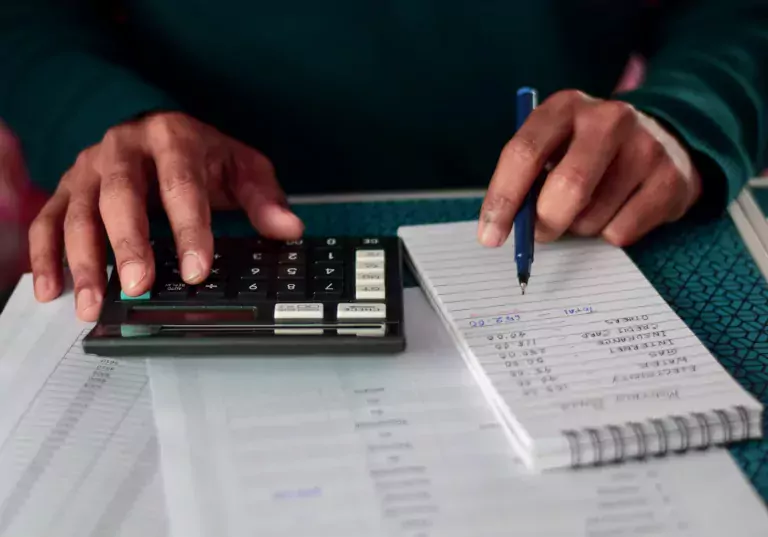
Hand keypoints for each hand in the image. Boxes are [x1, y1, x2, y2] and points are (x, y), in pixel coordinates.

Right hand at [29, 111, 303, 320]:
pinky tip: (52, 289)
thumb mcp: (241, 166)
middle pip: (120, 196)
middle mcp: (124, 150)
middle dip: (128, 244)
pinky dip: (45, 256)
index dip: (189, 229)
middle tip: (138, 286)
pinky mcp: (68, 188)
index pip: (181, 185)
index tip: (196, 268)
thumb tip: (288, 229)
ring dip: (83, 261)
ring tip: (92, 305)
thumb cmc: (201, 153)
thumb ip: (264, 198)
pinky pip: (48, 220)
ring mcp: (90, 169)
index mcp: (172, 139)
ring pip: (78, 213)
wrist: (157, 128)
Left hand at [478, 90, 701, 247]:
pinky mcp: (671, 179)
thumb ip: (527, 181)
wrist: (664, 140)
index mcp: (565, 107)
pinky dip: (609, 234)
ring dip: (579, 228)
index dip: (503, 199)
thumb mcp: (553, 149)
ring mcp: (646, 146)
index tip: (490, 236)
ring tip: (590, 208)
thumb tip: (503, 228)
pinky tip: (619, 210)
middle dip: (545, 223)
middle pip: (566, 187)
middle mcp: (608, 118)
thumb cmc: (587, 153)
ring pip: (592, 217)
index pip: (524, 153)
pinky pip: (622, 232)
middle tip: (540, 234)